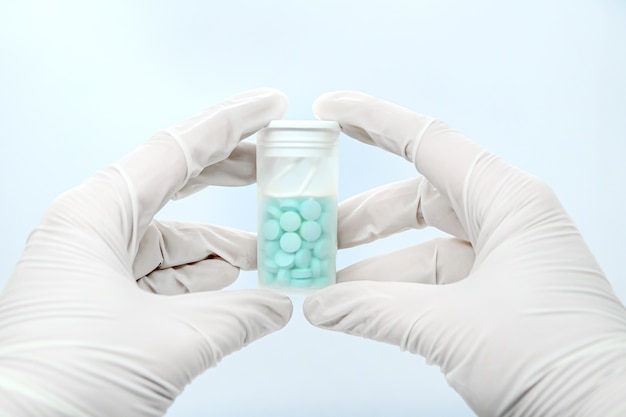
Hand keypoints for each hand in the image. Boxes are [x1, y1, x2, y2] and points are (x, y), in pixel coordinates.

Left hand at [0, 89, 292, 415]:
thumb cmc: (68, 385)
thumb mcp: (171, 342)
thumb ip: (239, 315)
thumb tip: (282, 304)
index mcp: (95, 216)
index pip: (177, 151)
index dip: (232, 124)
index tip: (271, 106)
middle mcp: (91, 231)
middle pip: (175, 185)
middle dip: (231, 178)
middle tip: (277, 167)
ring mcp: (94, 267)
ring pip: (172, 240)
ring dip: (222, 246)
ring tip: (270, 250)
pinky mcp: (100, 303)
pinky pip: (161, 277)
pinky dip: (200, 280)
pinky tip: (233, 283)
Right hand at [304, 91, 625, 415]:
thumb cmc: (556, 361)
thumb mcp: (452, 327)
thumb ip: (375, 310)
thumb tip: (318, 306)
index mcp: (508, 201)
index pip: (429, 142)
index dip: (373, 121)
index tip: (328, 111)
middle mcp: (507, 221)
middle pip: (417, 199)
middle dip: (362, 217)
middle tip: (312, 228)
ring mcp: (502, 260)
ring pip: (422, 245)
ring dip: (372, 264)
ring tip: (325, 284)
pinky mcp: (497, 297)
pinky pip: (434, 281)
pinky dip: (394, 292)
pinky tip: (357, 307)